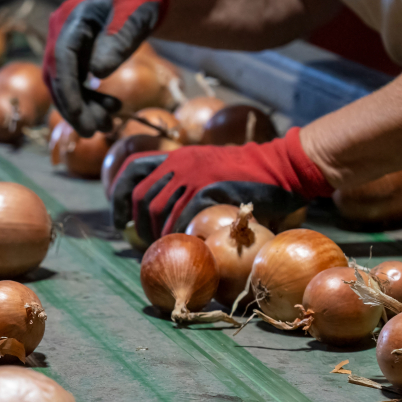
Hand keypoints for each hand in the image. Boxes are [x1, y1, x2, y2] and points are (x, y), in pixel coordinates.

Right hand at [43, 0, 169, 136]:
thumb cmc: (138, 2)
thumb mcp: (133, 18)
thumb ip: (116, 42)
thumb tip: (97, 73)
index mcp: (69, 19)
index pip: (60, 59)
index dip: (67, 89)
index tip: (79, 115)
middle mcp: (59, 33)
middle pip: (57, 78)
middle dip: (73, 108)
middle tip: (92, 132)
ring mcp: (63, 46)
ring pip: (64, 86)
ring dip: (83, 109)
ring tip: (108, 125)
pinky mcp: (73, 58)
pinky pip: (75, 85)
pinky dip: (90, 101)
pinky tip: (110, 109)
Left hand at [111, 128, 334, 244]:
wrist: (282, 166)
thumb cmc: (246, 174)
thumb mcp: (207, 167)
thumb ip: (184, 181)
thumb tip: (156, 211)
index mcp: (176, 155)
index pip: (132, 169)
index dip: (119, 195)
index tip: (119, 218)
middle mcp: (181, 163)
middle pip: (142, 196)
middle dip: (137, 223)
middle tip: (144, 241)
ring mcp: (195, 176)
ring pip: (161, 210)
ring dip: (158, 234)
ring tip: (166, 247)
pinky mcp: (211, 191)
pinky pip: (184, 218)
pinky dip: (180, 234)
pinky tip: (186, 244)